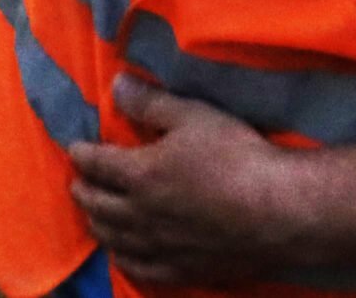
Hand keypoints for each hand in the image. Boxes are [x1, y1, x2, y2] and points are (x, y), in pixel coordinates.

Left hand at [68, 76, 294, 288]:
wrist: (280, 212)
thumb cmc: (237, 157)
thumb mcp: (194, 116)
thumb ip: (151, 103)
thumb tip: (116, 85)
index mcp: (139, 174)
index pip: (96, 163)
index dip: (81, 153)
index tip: (75, 148)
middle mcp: (141, 215)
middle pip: (97, 205)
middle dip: (83, 190)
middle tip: (78, 182)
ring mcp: (160, 247)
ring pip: (113, 239)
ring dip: (98, 225)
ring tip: (94, 216)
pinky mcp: (182, 271)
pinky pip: (139, 269)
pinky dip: (124, 258)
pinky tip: (124, 254)